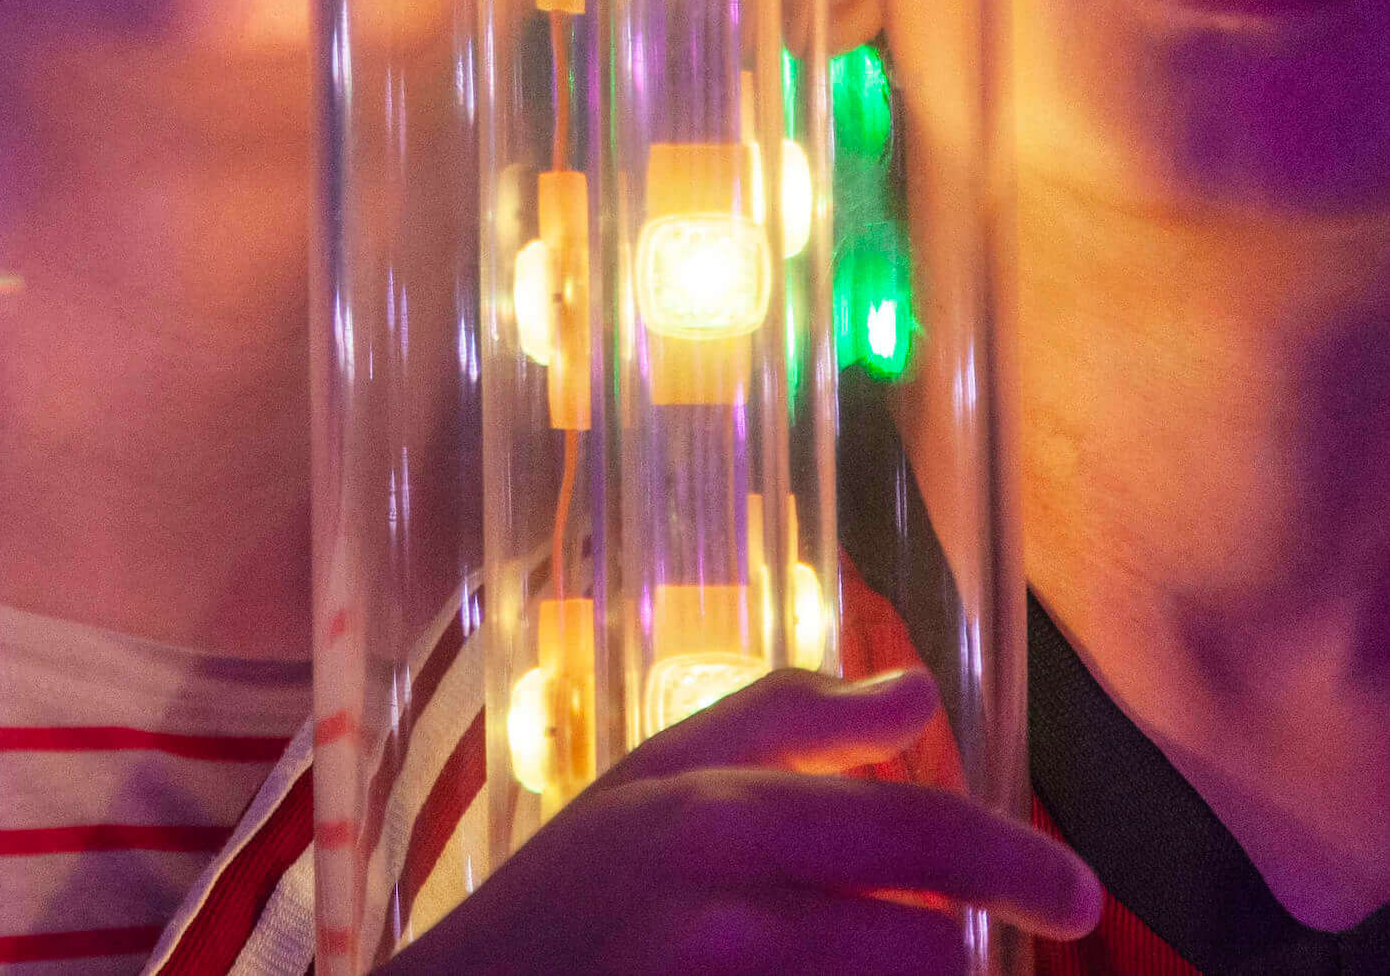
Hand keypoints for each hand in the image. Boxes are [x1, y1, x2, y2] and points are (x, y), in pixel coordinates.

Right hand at [400, 666, 1101, 975]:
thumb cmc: (562, 899)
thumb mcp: (652, 779)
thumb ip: (786, 721)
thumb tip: (920, 693)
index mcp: (717, 813)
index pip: (913, 830)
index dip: (1016, 863)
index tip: (1079, 895)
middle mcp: (723, 914)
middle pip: (927, 948)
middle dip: (962, 960)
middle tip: (970, 961)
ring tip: (870, 968)